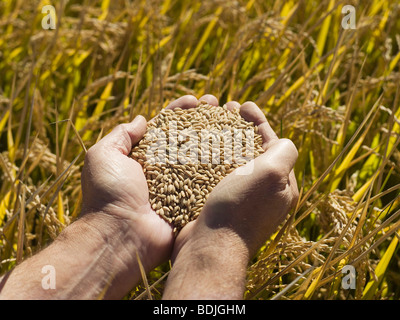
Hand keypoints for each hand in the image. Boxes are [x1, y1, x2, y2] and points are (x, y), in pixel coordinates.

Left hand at [80, 94, 219, 271]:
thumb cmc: (109, 193)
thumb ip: (120, 136)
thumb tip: (141, 120)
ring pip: (201, 159)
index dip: (179, 112)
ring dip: (216, 140)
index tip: (195, 100)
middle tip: (219, 106)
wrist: (119, 235)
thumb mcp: (103, 156)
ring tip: (232, 122)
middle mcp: (162, 170)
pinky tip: (236, 152)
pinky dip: (222, 168)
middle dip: (203, 122)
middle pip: (187, 140)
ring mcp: (179, 187)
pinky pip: (209, 184)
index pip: (165, 128)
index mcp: (142, 158)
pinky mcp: (191, 204)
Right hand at [163, 99, 297, 298]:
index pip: (273, 144)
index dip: (259, 122)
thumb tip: (282, 142)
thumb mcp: (271, 174)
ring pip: (231, 159)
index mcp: (281, 186)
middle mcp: (262, 192)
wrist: (209, 248)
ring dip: (221, 138)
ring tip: (208, 121)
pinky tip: (195, 145)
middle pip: (251, 149)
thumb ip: (283, 152)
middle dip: (239, 126)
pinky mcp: (217, 203)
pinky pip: (214, 172)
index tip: (243, 105)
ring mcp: (239, 199)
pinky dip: (207, 155)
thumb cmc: (240, 209)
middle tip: (225, 109)